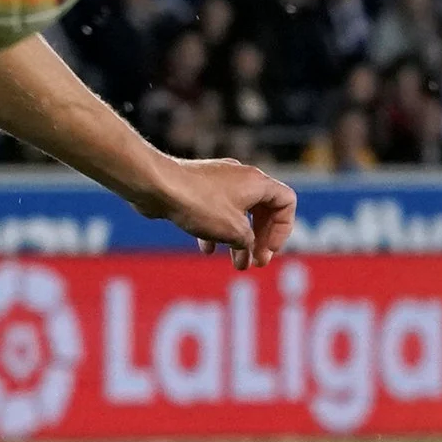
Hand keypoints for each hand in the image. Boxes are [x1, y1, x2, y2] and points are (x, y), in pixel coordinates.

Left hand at [134, 156, 295, 269]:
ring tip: (237, 264)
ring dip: (238, 239)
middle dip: (260, 238)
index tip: (268, 250)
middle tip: (257, 262)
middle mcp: (240, 177)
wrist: (155, 185)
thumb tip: (246, 246)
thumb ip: (249, 241)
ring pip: (236, 213)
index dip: (282, 229)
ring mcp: (216, 181)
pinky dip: (216, 230)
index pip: (286, 202)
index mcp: (257, 182)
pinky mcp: (195, 188)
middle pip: (262, 209)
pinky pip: (214, 211)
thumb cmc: (198, 204)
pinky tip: (207, 250)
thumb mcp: (233, 230)